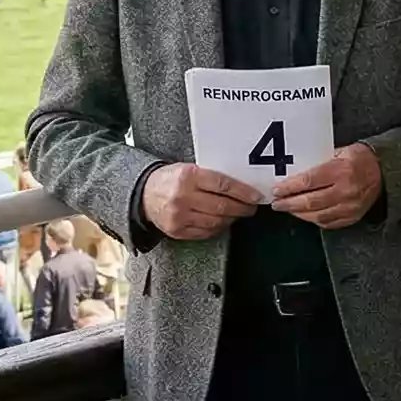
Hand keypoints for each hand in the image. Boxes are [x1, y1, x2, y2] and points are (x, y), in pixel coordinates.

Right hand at [141, 163, 262, 240]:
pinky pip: (205, 232)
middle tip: (251, 208)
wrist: (143, 194)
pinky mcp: (177, 230)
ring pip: (216, 221)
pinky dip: (218, 227)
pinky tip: (223, 221)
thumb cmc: (171, 179)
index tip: (256, 196)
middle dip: (242, 208)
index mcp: (189, 176)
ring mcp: (180, 216)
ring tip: (238, 214)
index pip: (223, 185)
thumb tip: (242, 186)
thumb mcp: (189, 169)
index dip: (243, 192)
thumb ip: (211, 177)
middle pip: (222, 206)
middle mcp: (183, 197)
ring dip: (232, 219)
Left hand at [272, 143, 384, 228]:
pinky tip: (305, 215)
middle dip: (289, 203)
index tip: (277, 189)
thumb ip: (320, 160)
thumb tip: (295, 171)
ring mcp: (350, 207)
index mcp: (341, 171)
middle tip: (277, 204)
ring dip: (298, 214)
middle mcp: (346, 191)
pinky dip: (313, 220)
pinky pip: (328, 223)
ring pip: (317, 215)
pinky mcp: (353, 217)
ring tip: (287, 209)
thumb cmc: (361, 159)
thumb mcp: (341, 151)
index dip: (289, 187)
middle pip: (310, 201)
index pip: (308, 181)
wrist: (386, 172)